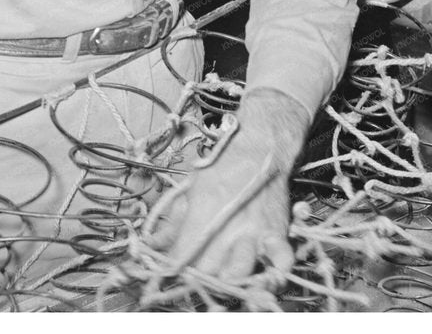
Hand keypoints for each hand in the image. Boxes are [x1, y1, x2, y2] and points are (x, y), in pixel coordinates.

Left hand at [148, 89, 308, 287]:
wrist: (261, 148)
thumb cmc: (222, 167)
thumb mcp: (191, 190)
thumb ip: (172, 223)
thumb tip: (151, 246)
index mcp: (202, 214)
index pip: (181, 257)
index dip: (172, 269)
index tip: (170, 273)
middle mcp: (228, 227)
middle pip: (206, 271)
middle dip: (197, 277)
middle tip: (194, 275)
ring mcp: (255, 232)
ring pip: (238, 275)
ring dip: (227, 282)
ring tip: (222, 279)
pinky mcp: (278, 233)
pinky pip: (280, 264)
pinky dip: (273, 275)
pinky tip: (262, 276)